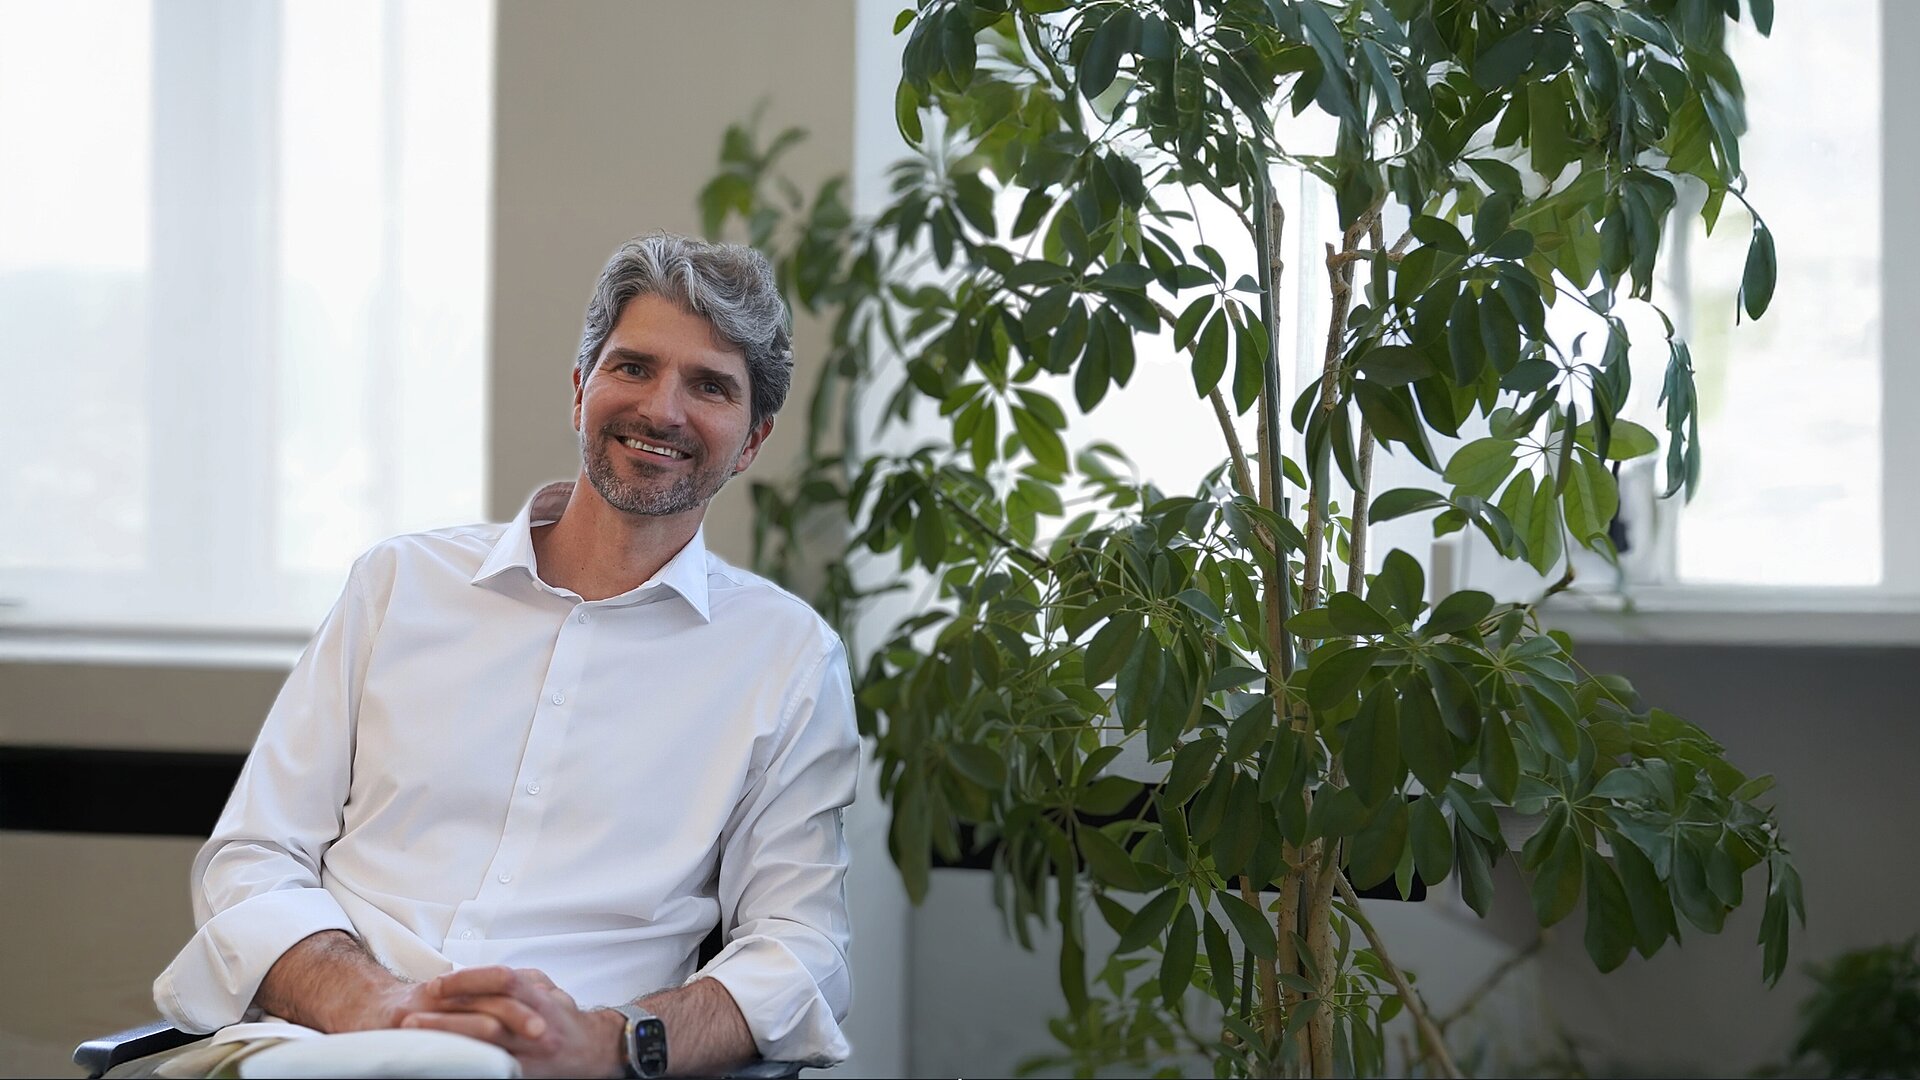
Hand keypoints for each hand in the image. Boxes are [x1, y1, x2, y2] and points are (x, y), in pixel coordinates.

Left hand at [399, 965, 625, 1078]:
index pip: (502, 980)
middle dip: (446, 1017)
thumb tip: (475, 975)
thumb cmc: (561, 1017)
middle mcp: (535, 1025)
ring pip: (485, 1046)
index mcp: (538, 998)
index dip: (467, 980)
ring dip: (447, 1042)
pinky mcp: (523, 1075)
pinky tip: (441, 1063)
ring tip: (417, 1040)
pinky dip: (465, 1064)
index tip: (436, 984)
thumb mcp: (545, 988)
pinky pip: (491, 1070)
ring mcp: (529, 1053)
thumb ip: (516, 980)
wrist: (591, 1051)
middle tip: (410, 1017)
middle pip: (488, 1016)